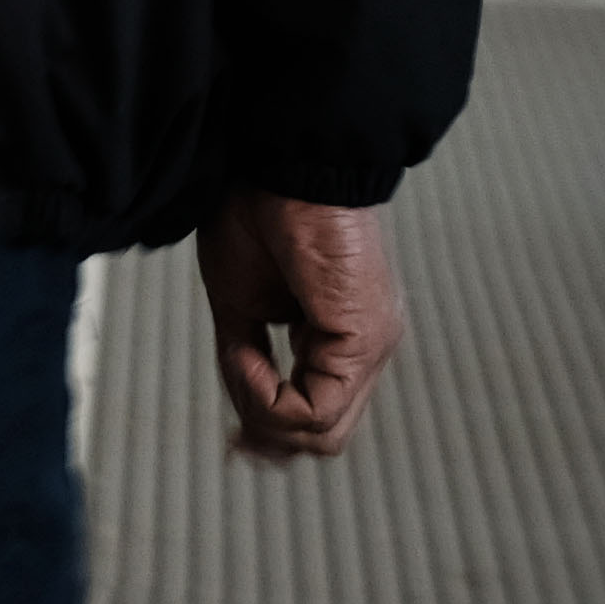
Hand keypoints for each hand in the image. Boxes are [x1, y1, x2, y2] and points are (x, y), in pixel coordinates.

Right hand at [195, 190, 405, 461]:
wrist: (282, 164)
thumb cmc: (259, 212)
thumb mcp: (241, 302)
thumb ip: (248, 357)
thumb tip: (245, 413)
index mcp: (340, 339)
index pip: (319, 414)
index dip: (272, 431)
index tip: (235, 440)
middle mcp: (364, 350)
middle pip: (325, 436)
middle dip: (270, 435)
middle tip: (234, 434)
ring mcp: (370, 348)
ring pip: (325, 432)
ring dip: (266, 413)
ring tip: (239, 367)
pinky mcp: (361, 338)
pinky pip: (315, 407)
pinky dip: (269, 395)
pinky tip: (248, 358)